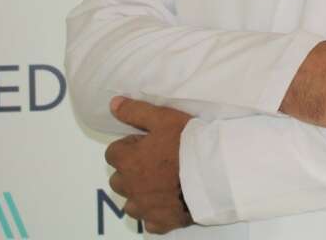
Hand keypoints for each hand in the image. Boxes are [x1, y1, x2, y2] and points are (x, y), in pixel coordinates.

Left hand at [105, 97, 192, 234]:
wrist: (213, 172)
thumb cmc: (187, 143)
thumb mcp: (162, 118)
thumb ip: (135, 111)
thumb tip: (113, 104)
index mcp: (128, 161)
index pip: (113, 153)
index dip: (129, 147)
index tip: (147, 144)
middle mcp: (130, 187)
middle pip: (118, 180)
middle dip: (130, 171)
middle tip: (154, 162)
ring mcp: (145, 207)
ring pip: (130, 203)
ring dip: (139, 194)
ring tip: (159, 184)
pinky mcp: (161, 222)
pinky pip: (149, 222)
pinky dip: (154, 214)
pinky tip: (167, 204)